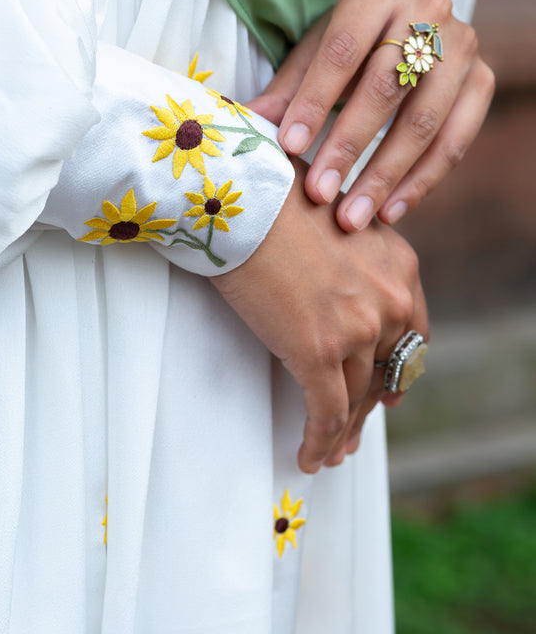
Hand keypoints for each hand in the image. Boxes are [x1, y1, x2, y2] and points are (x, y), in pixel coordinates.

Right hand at [210, 159, 427, 472]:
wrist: (241, 195)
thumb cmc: (274, 195)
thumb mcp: (336, 220)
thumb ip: (351, 253)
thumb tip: (335, 280)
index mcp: (398, 265)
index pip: (411, 331)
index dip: (396, 366)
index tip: (386, 389)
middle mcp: (388, 299)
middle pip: (386, 369)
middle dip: (370, 405)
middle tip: (356, 429)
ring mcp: (356, 328)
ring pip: (357, 398)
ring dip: (345, 431)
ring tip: (331, 451)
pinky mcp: (316, 351)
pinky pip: (326, 412)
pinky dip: (320, 441)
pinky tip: (309, 456)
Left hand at [248, 0, 494, 231]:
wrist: (409, 23)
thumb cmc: (349, 41)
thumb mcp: (315, 50)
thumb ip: (289, 87)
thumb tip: (252, 121)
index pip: (342, 50)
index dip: (315, 101)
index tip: (289, 148)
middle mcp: (428, 9)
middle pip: (386, 87)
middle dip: (349, 146)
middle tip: (319, 194)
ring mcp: (462, 46)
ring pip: (425, 121)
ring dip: (385, 176)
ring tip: (353, 218)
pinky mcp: (482, 81)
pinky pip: (455, 141)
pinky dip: (421, 182)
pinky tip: (389, 211)